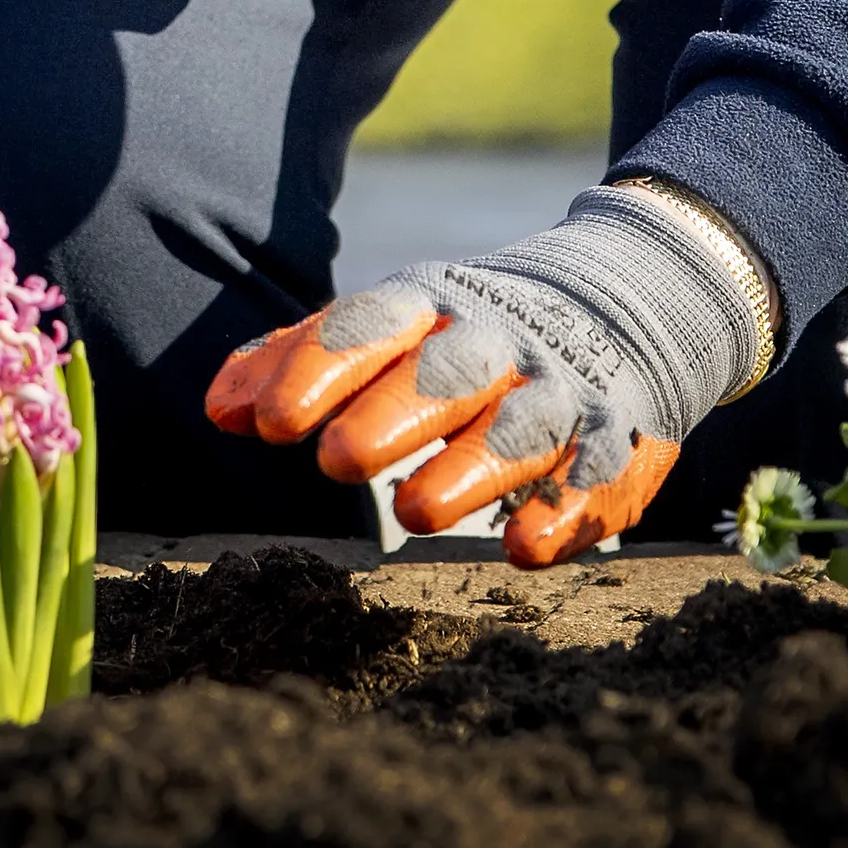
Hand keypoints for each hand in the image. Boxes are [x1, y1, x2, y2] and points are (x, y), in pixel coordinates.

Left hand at [204, 185, 762, 566]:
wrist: (626, 300)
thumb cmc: (464, 335)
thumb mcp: (387, 330)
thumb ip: (300, 363)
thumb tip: (220, 411)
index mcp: (427, 306)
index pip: (367, 326)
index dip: (318, 370)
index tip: (271, 423)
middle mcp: (494, 342)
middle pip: (441, 372)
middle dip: (388, 414)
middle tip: (335, 460)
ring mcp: (559, 387)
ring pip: (516, 425)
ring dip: (467, 469)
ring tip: (414, 511)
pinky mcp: (615, 438)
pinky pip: (593, 473)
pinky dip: (564, 509)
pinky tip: (524, 547)